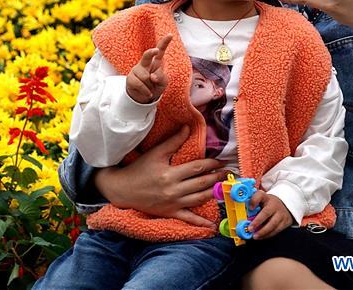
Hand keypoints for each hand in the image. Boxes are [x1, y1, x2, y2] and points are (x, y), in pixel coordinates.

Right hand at [94, 125, 227, 226]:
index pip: (196, 168)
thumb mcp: (155, 153)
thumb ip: (173, 142)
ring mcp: (172, 203)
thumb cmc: (138, 169)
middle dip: (217, 178)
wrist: (122, 190)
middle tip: (229, 174)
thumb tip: (188, 128)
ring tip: (225, 188)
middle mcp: (173, 189)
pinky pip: (188, 218)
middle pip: (201, 183)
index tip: (221, 161)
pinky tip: (213, 224)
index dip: (211, 164)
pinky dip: (201, 222)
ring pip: (199, 199)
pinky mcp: (170, 213)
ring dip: (214, 194)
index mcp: (170, 173)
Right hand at [126, 35, 171, 102]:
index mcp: (156, 62)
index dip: (165, 42)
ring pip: (145, 77)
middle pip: (147, 55)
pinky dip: (146, 91)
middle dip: (151, 52)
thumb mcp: (163, 83)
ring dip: (149, 86)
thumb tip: (151, 76)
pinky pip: (140, 84)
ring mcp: (137, 70)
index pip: (161, 50)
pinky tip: (147, 92)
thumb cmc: (155, 86)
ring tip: (149, 88)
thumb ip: (161, 77)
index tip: (170, 35)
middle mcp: (146, 63)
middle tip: (156, 50)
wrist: (143, 97)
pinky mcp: (130, 77)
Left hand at [248, 191, 292, 239]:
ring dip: (263, 231)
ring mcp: (281, 214)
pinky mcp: (285, 222)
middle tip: (250, 228)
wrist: (285, 206)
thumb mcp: (262, 200)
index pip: (260, 195)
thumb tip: (245, 212)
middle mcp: (274, 205)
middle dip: (257, 222)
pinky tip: (261, 237)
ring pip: (272, 224)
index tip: (250, 208)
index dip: (254, 201)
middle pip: (266, 213)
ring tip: (255, 236)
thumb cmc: (269, 204)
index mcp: (266, 197)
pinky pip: (276, 230)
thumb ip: (253, 204)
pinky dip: (268, 235)